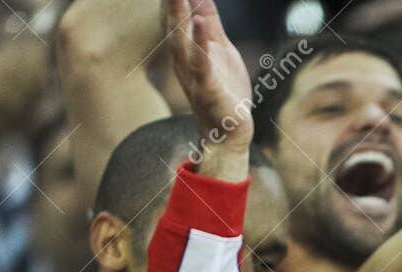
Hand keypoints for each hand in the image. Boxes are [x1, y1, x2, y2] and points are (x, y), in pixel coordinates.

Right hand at [163, 0, 252, 150]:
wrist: (230, 129)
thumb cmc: (225, 87)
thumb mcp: (220, 48)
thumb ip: (210, 22)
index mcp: (185, 47)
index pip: (174, 13)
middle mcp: (182, 58)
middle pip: (173, 22)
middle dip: (171, 1)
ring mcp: (192, 72)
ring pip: (182, 40)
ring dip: (179, 14)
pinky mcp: (206, 87)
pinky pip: (202, 64)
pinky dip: (201, 43)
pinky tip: (202, 24)